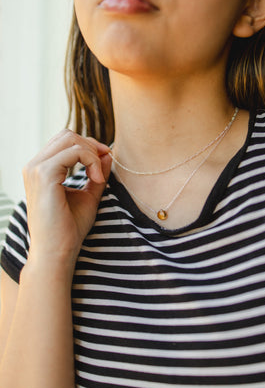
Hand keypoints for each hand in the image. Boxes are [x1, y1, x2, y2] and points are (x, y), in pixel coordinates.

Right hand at [22, 130, 111, 272]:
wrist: (57, 252)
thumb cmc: (69, 228)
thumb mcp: (88, 196)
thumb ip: (96, 173)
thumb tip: (108, 153)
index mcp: (41, 169)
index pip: (65, 141)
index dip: (89, 146)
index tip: (106, 161)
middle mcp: (34, 165)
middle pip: (67, 135)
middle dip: (91, 146)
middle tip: (105, 165)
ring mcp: (36, 168)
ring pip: (70, 139)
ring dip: (92, 154)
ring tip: (99, 177)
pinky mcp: (44, 174)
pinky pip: (73, 152)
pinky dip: (91, 161)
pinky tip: (97, 179)